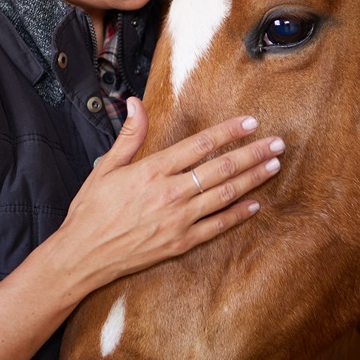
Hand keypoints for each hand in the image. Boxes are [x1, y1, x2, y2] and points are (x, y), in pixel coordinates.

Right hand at [59, 97, 284, 286]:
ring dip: (253, 179)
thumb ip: (130, 136)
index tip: (250, 122)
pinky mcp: (181, 242)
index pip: (200, 144)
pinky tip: (255, 204)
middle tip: (276, 142)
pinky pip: (217, 226)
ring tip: (274, 165)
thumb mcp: (106, 167)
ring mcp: (178, 220)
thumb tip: (136, 104)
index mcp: (152, 170)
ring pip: (225, 195)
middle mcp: (170, 193)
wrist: (82, 255)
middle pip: (221, 168)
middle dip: (252, 153)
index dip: (229, 131)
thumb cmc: (91, 211)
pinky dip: (238, 214)